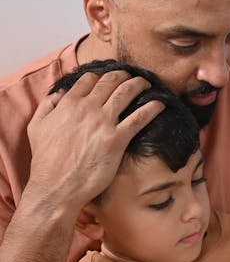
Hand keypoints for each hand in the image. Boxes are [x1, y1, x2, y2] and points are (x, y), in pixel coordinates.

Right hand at [26, 70, 163, 211]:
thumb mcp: (36, 127)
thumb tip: (59, 94)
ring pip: (126, 93)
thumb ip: (46, 106)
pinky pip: (139, 118)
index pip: (89, 79)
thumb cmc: (46, 160)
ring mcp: (103, 123)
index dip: (102, 75)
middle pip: (111, 81)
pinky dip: (152, 108)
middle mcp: (87, 109)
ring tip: (147, 84)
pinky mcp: (116, 140)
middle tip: (133, 76)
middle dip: (124, 75)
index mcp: (68, 104)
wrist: (56, 186)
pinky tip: (160, 104)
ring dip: (140, 84)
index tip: (111, 76)